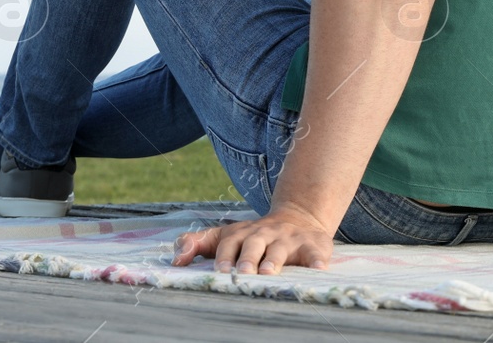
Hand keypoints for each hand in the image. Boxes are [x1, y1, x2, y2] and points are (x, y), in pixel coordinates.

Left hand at [173, 203, 335, 274]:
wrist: (299, 217)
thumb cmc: (254, 236)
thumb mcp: (226, 236)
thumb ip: (197, 243)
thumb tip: (175, 261)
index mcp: (241, 233)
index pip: (229, 242)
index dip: (224, 255)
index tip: (220, 270)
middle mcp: (265, 234)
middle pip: (254, 244)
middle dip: (247, 259)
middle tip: (242, 275)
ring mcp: (289, 238)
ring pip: (280, 249)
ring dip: (274, 260)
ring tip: (268, 273)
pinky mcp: (313, 244)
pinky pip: (315, 252)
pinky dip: (316, 260)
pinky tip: (317, 269)